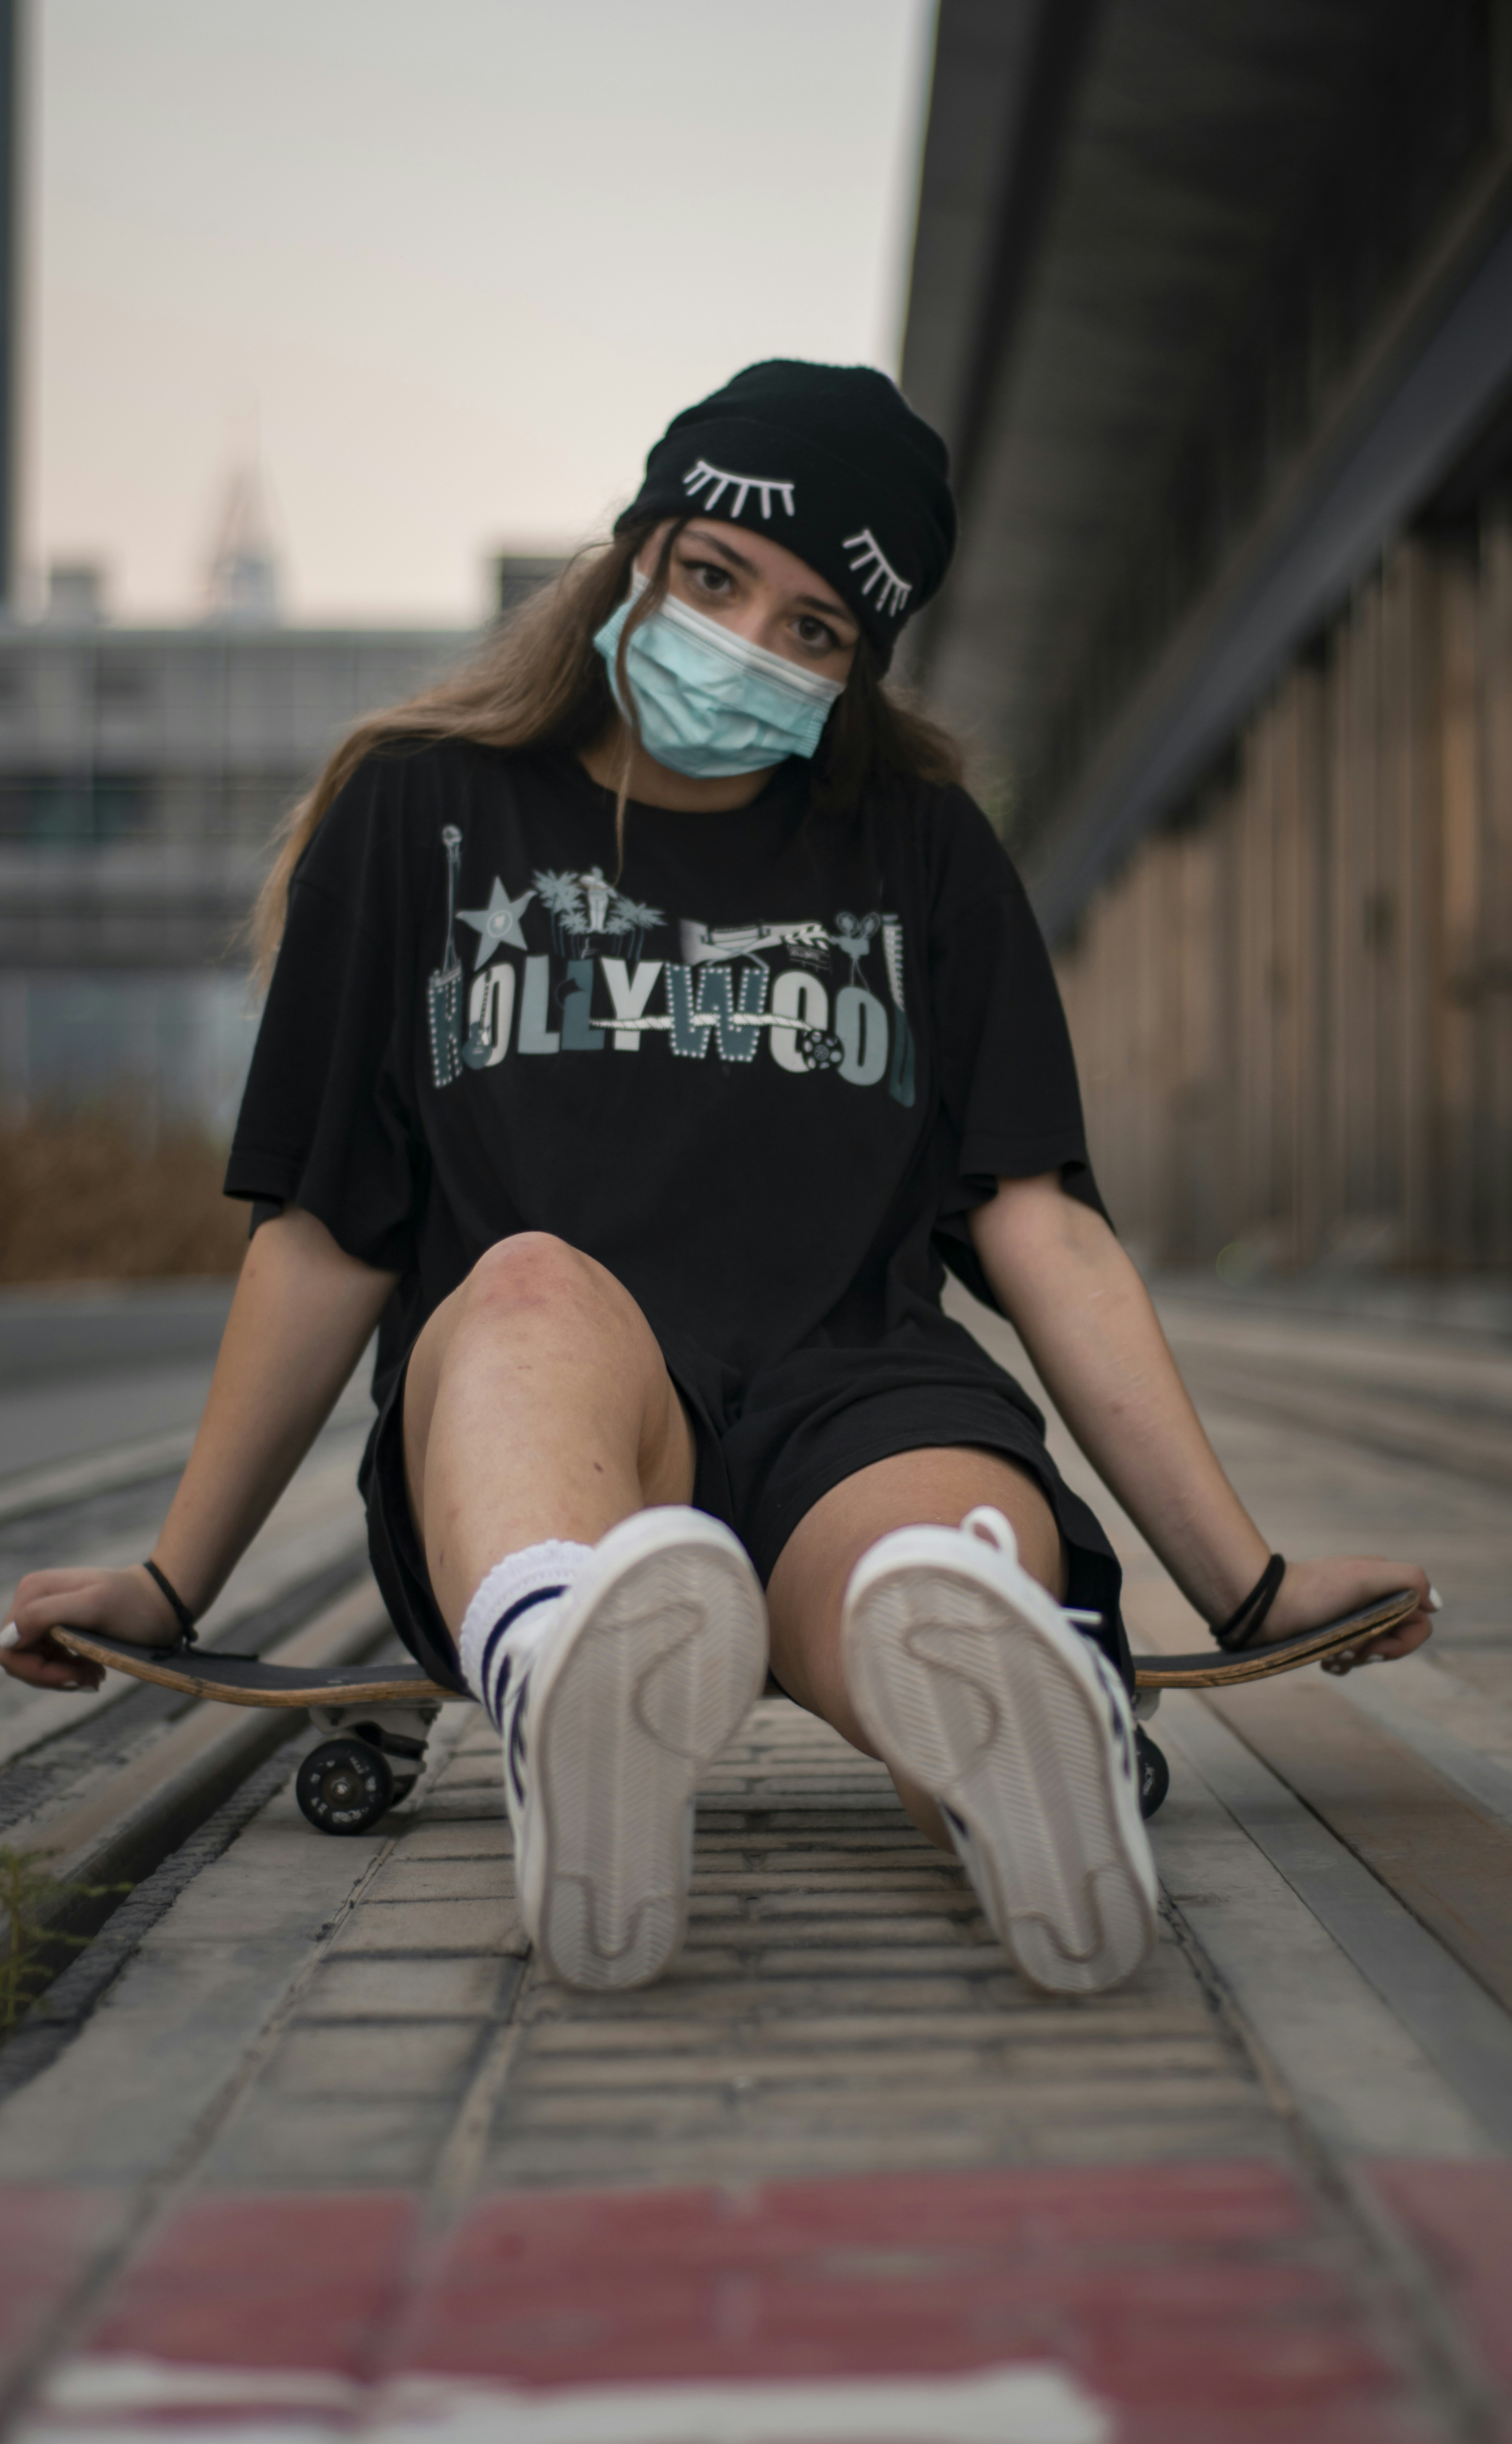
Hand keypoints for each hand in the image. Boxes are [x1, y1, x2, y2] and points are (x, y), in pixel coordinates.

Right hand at [0, 1565, 183, 1691]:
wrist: (164, 1600)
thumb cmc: (135, 1604)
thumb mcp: (94, 1607)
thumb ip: (46, 1615)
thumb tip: (8, 1637)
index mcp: (32, 1592)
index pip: (8, 1648)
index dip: (37, 1671)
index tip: (74, 1676)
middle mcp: (32, 1600)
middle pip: (19, 1658)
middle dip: (52, 1676)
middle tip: (90, 1679)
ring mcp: (44, 1614)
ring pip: (34, 1663)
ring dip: (63, 1675)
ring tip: (96, 1676)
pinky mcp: (58, 1627)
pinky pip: (49, 1660)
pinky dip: (69, 1671)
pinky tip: (94, 1672)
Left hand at [1259, 1554, 1435, 1671]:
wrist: (1262, 1605)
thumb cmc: (1313, 1592)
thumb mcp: (1364, 1576)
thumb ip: (1408, 1579)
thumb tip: (1435, 1604)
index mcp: (1385, 1583)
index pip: (1419, 1622)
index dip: (1402, 1643)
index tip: (1372, 1648)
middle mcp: (1371, 1599)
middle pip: (1397, 1640)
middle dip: (1376, 1653)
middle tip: (1347, 1653)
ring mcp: (1351, 1617)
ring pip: (1374, 1651)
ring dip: (1357, 1661)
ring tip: (1330, 1658)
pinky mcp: (1331, 1633)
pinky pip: (1351, 1657)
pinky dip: (1342, 1665)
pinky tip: (1325, 1663)